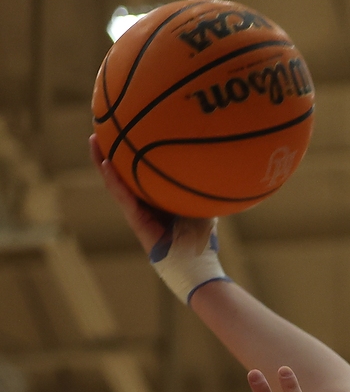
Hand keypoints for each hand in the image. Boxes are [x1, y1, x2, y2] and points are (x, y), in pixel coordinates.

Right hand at [92, 138, 225, 299]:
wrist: (196, 265)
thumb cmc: (202, 238)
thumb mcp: (203, 204)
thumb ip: (201, 185)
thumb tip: (214, 160)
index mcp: (154, 198)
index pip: (136, 170)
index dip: (128, 151)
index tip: (123, 128)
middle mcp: (142, 203)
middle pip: (121, 171)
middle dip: (109, 150)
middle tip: (100, 126)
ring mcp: (137, 212)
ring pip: (115, 182)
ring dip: (102, 161)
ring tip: (93, 139)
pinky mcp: (136, 222)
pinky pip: (123, 198)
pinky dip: (115, 181)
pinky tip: (107, 164)